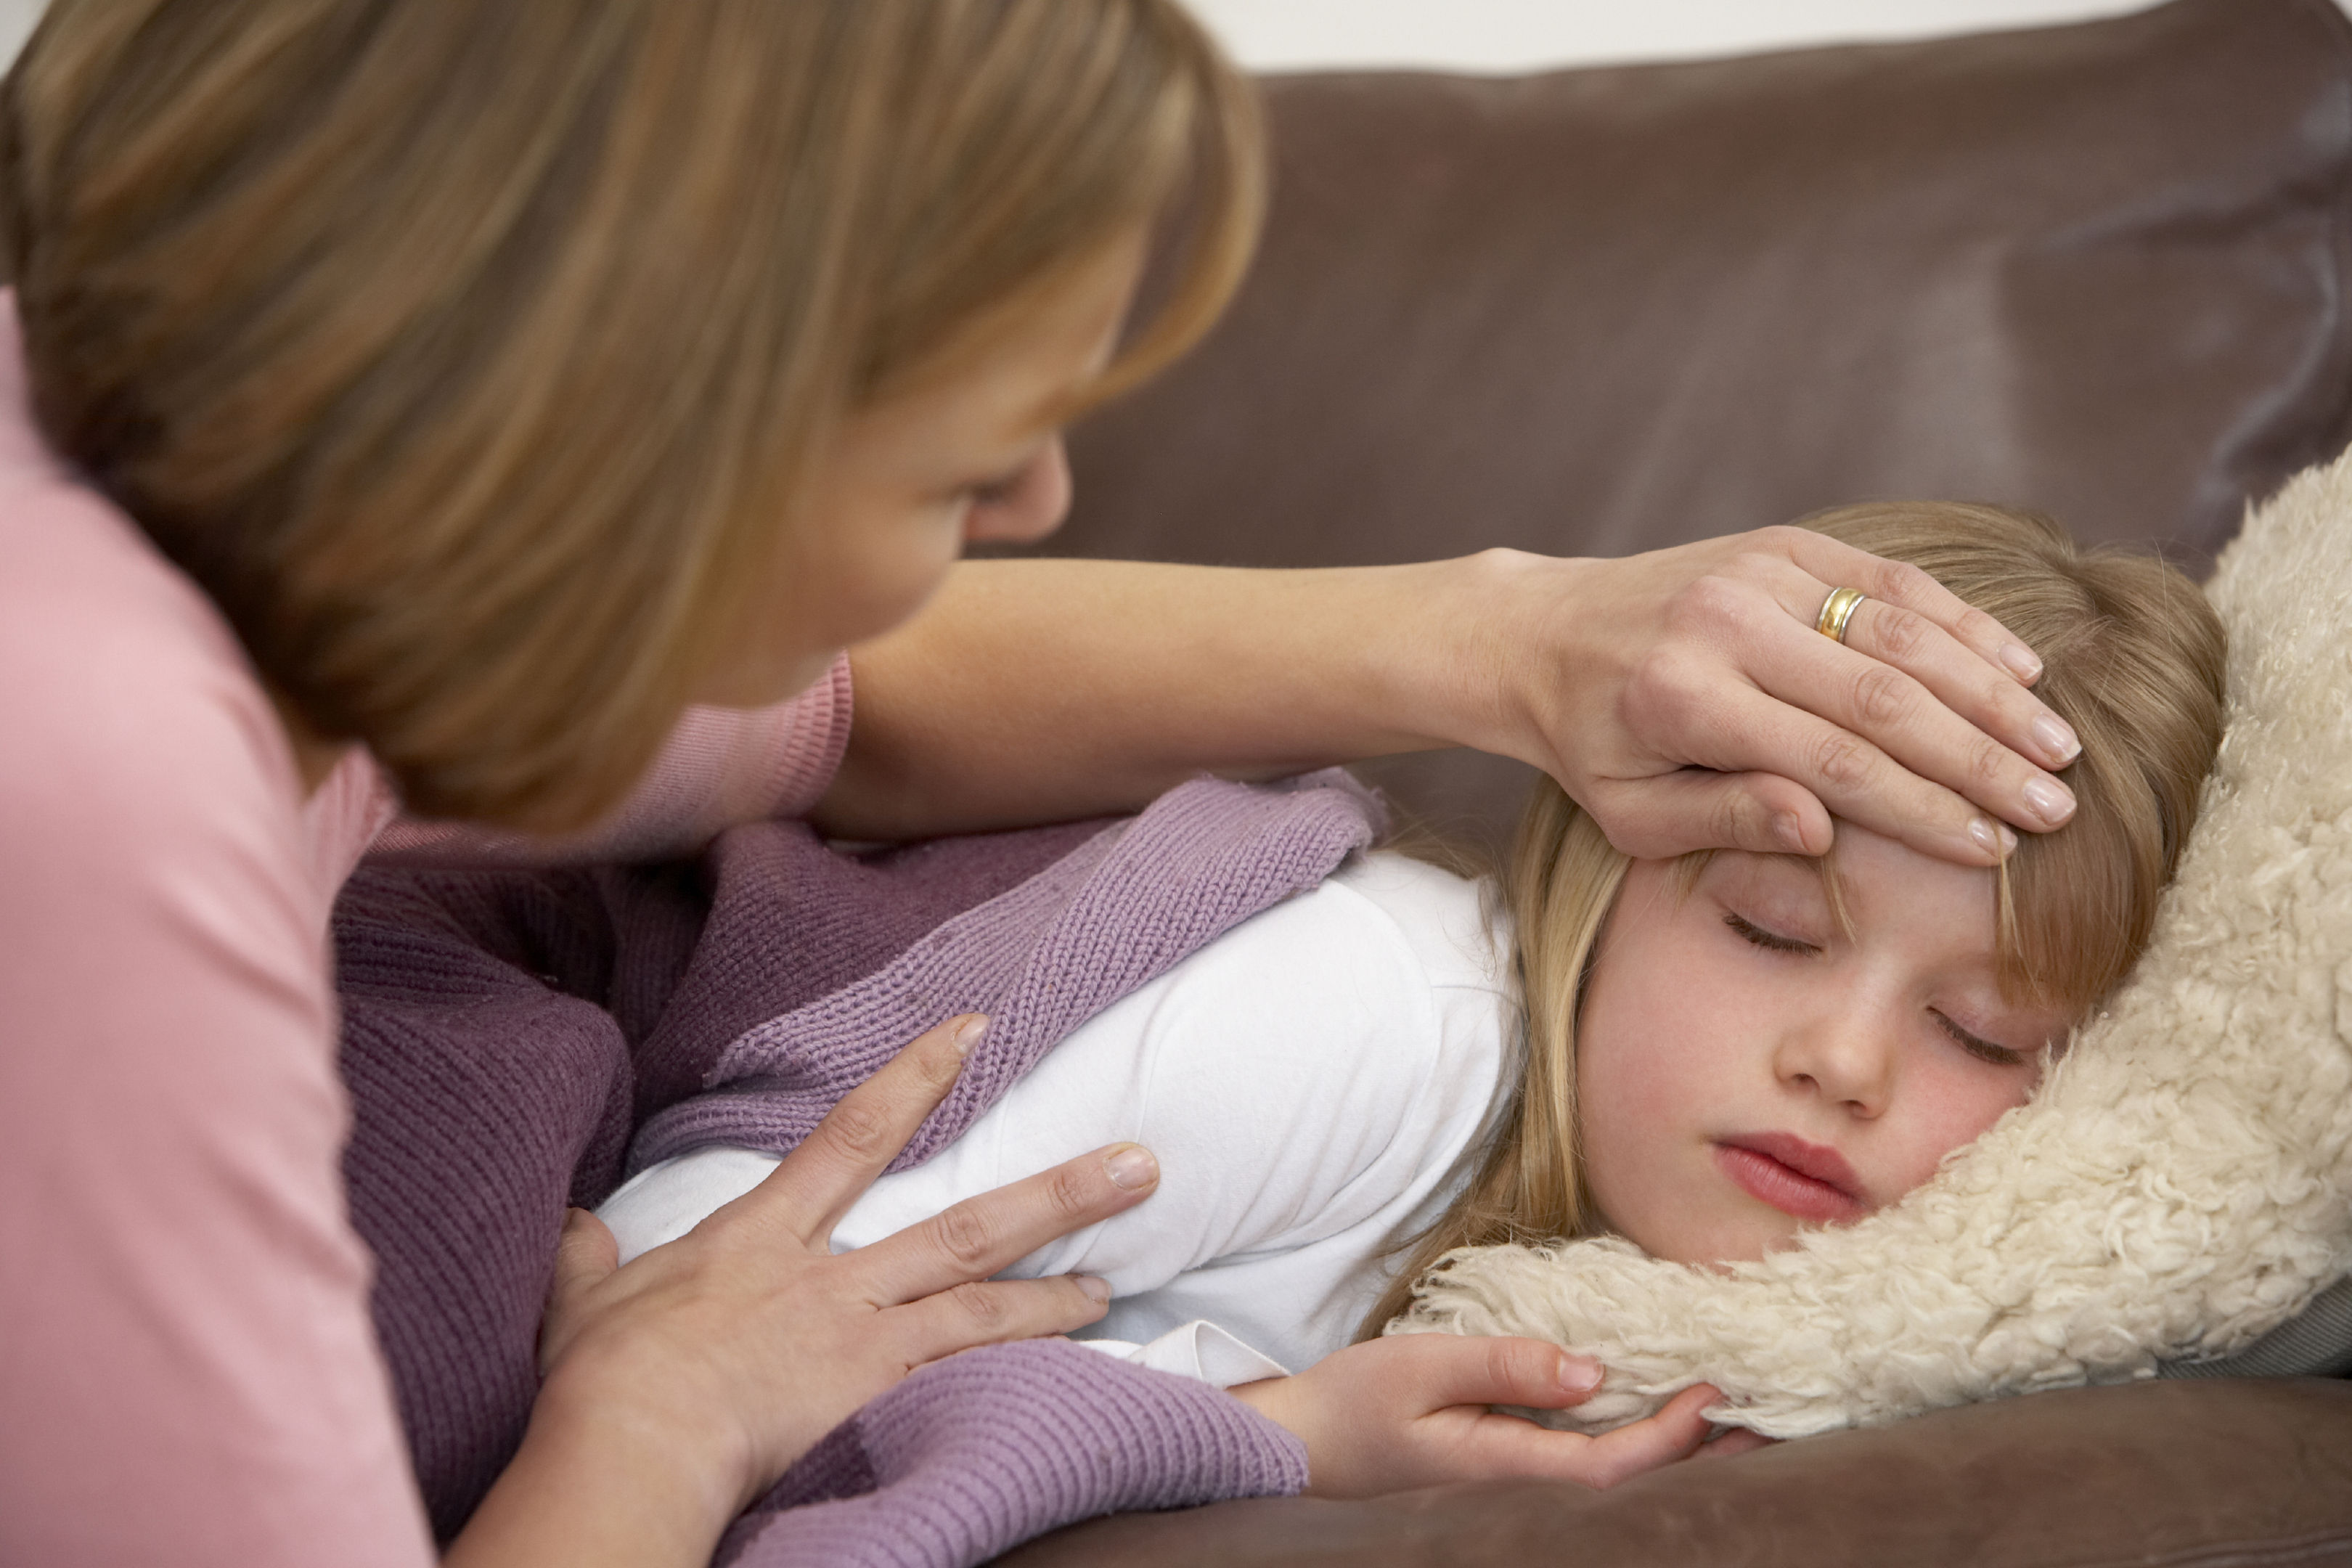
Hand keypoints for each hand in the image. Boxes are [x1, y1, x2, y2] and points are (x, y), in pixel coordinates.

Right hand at [527, 1013, 1160, 1524]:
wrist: (631, 1438)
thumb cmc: (602, 1375)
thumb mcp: (582, 1300)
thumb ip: (587, 1257)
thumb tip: (572, 1225)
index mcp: (763, 1238)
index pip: (854, 1136)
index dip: (917, 1077)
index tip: (975, 1030)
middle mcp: (832, 1280)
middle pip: (964, 1225)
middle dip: (1056, 1193)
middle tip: (1137, 1164)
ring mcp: (863, 1342)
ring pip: (984, 1304)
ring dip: (1057, 1290)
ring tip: (1112, 1282)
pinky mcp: (875, 1403)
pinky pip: (969, 1381)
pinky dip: (1019, 1374)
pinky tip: (1069, 1375)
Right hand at [1228, 1335, 1770, 1497]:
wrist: (1298, 1448)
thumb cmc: (1353, 1405)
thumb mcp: (1420, 1367)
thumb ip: (1504, 1366)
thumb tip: (1591, 1370)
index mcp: (1502, 1468)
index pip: (1611, 1466)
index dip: (1673, 1438)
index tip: (1718, 1393)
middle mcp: (1517, 1489)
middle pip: (1629, 1485)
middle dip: (1699, 1456)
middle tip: (1770, 1416)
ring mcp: (1510, 1487)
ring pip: (1612, 1478)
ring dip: (1674, 1452)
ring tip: (1736, 1422)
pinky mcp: (1502, 1474)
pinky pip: (1583, 1463)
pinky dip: (1632, 1443)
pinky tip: (1655, 1421)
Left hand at [1460, 530, 2081, 864]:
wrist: (1542, 632)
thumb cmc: (1594, 744)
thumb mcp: (1631, 812)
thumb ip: (1725, 820)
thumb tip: (1823, 829)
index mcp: (1683, 702)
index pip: (1831, 764)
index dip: (1921, 809)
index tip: (1994, 849)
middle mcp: (1724, 626)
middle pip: (1881, 697)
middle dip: (1979, 757)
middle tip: (2056, 807)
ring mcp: (1757, 572)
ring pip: (1899, 631)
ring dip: (1990, 690)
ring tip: (2059, 747)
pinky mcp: (1782, 543)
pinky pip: (1888, 581)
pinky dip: (1960, 623)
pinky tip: (2021, 669)